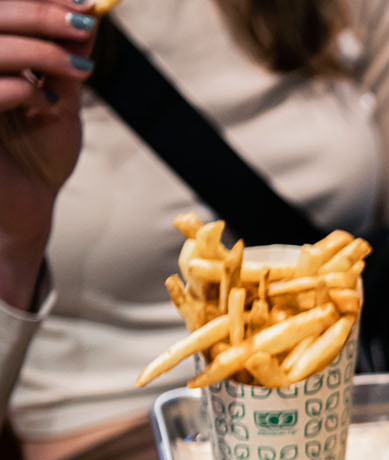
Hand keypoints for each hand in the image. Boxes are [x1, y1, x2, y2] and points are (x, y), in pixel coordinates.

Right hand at [0, 0, 96, 306]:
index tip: (82, 3)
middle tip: (83, 21)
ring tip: (78, 70)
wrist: (25, 213)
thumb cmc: (37, 158)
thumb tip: (85, 18)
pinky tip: (45, 102)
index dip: (36, 1)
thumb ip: (66, 62)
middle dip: (39, 14)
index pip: (3, 12)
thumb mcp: (60, 103)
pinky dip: (21, 88)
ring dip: (38, 49)